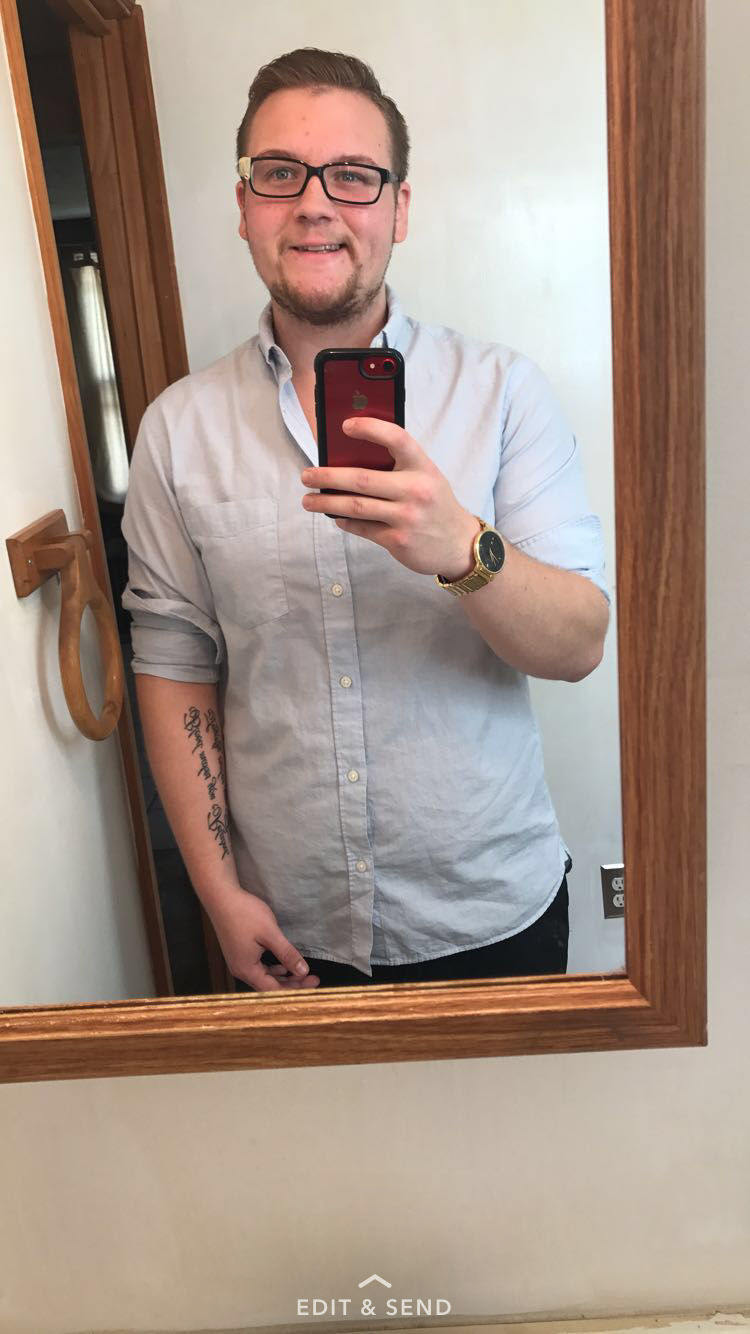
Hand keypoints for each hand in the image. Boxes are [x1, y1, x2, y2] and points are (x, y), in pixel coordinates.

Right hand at [208, 886, 320, 991]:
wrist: (221, 897)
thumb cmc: (245, 914)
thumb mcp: (270, 934)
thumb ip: (287, 954)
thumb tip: (303, 972)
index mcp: (246, 969)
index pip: (274, 990)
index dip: (295, 988)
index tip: (314, 983)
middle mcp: (240, 970)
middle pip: (269, 986)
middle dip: (292, 983)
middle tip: (312, 979)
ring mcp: (238, 962)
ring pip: (264, 977)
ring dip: (283, 977)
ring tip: (301, 974)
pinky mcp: (239, 953)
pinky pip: (258, 968)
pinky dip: (272, 969)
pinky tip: (282, 966)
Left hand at [301, 417, 479, 579]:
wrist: (460, 544)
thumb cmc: (435, 504)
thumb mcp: (427, 477)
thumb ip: (399, 466)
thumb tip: (350, 458)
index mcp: (423, 467)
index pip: (397, 438)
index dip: (370, 428)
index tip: (344, 426)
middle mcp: (416, 490)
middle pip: (362, 479)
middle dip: (327, 476)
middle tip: (306, 475)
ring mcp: (407, 517)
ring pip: (356, 506)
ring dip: (327, 503)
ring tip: (309, 500)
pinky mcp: (399, 540)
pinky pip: (363, 528)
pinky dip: (345, 522)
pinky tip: (335, 518)